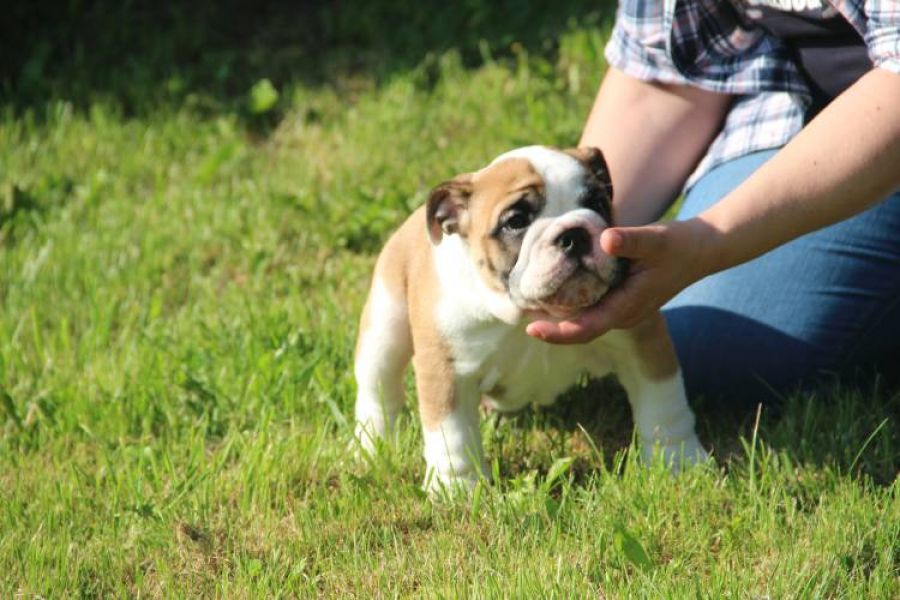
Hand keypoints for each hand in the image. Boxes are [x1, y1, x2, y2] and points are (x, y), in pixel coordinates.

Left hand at [525, 218, 716, 343]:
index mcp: (628, 308)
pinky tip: (548, 292)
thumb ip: (631, 240)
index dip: (558, 333)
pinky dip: (568, 305)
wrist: (699, 250)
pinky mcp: (620, 300)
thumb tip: (608, 240)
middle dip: (549, 327)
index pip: (586, 329)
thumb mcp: (656, 239)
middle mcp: (622, 315)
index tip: (530, 328)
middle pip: (579, 330)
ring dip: (556, 318)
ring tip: (524, 304)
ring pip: (583, 320)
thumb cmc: (677, 245)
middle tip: (516, 312)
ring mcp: (622, 310)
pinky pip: (589, 309)